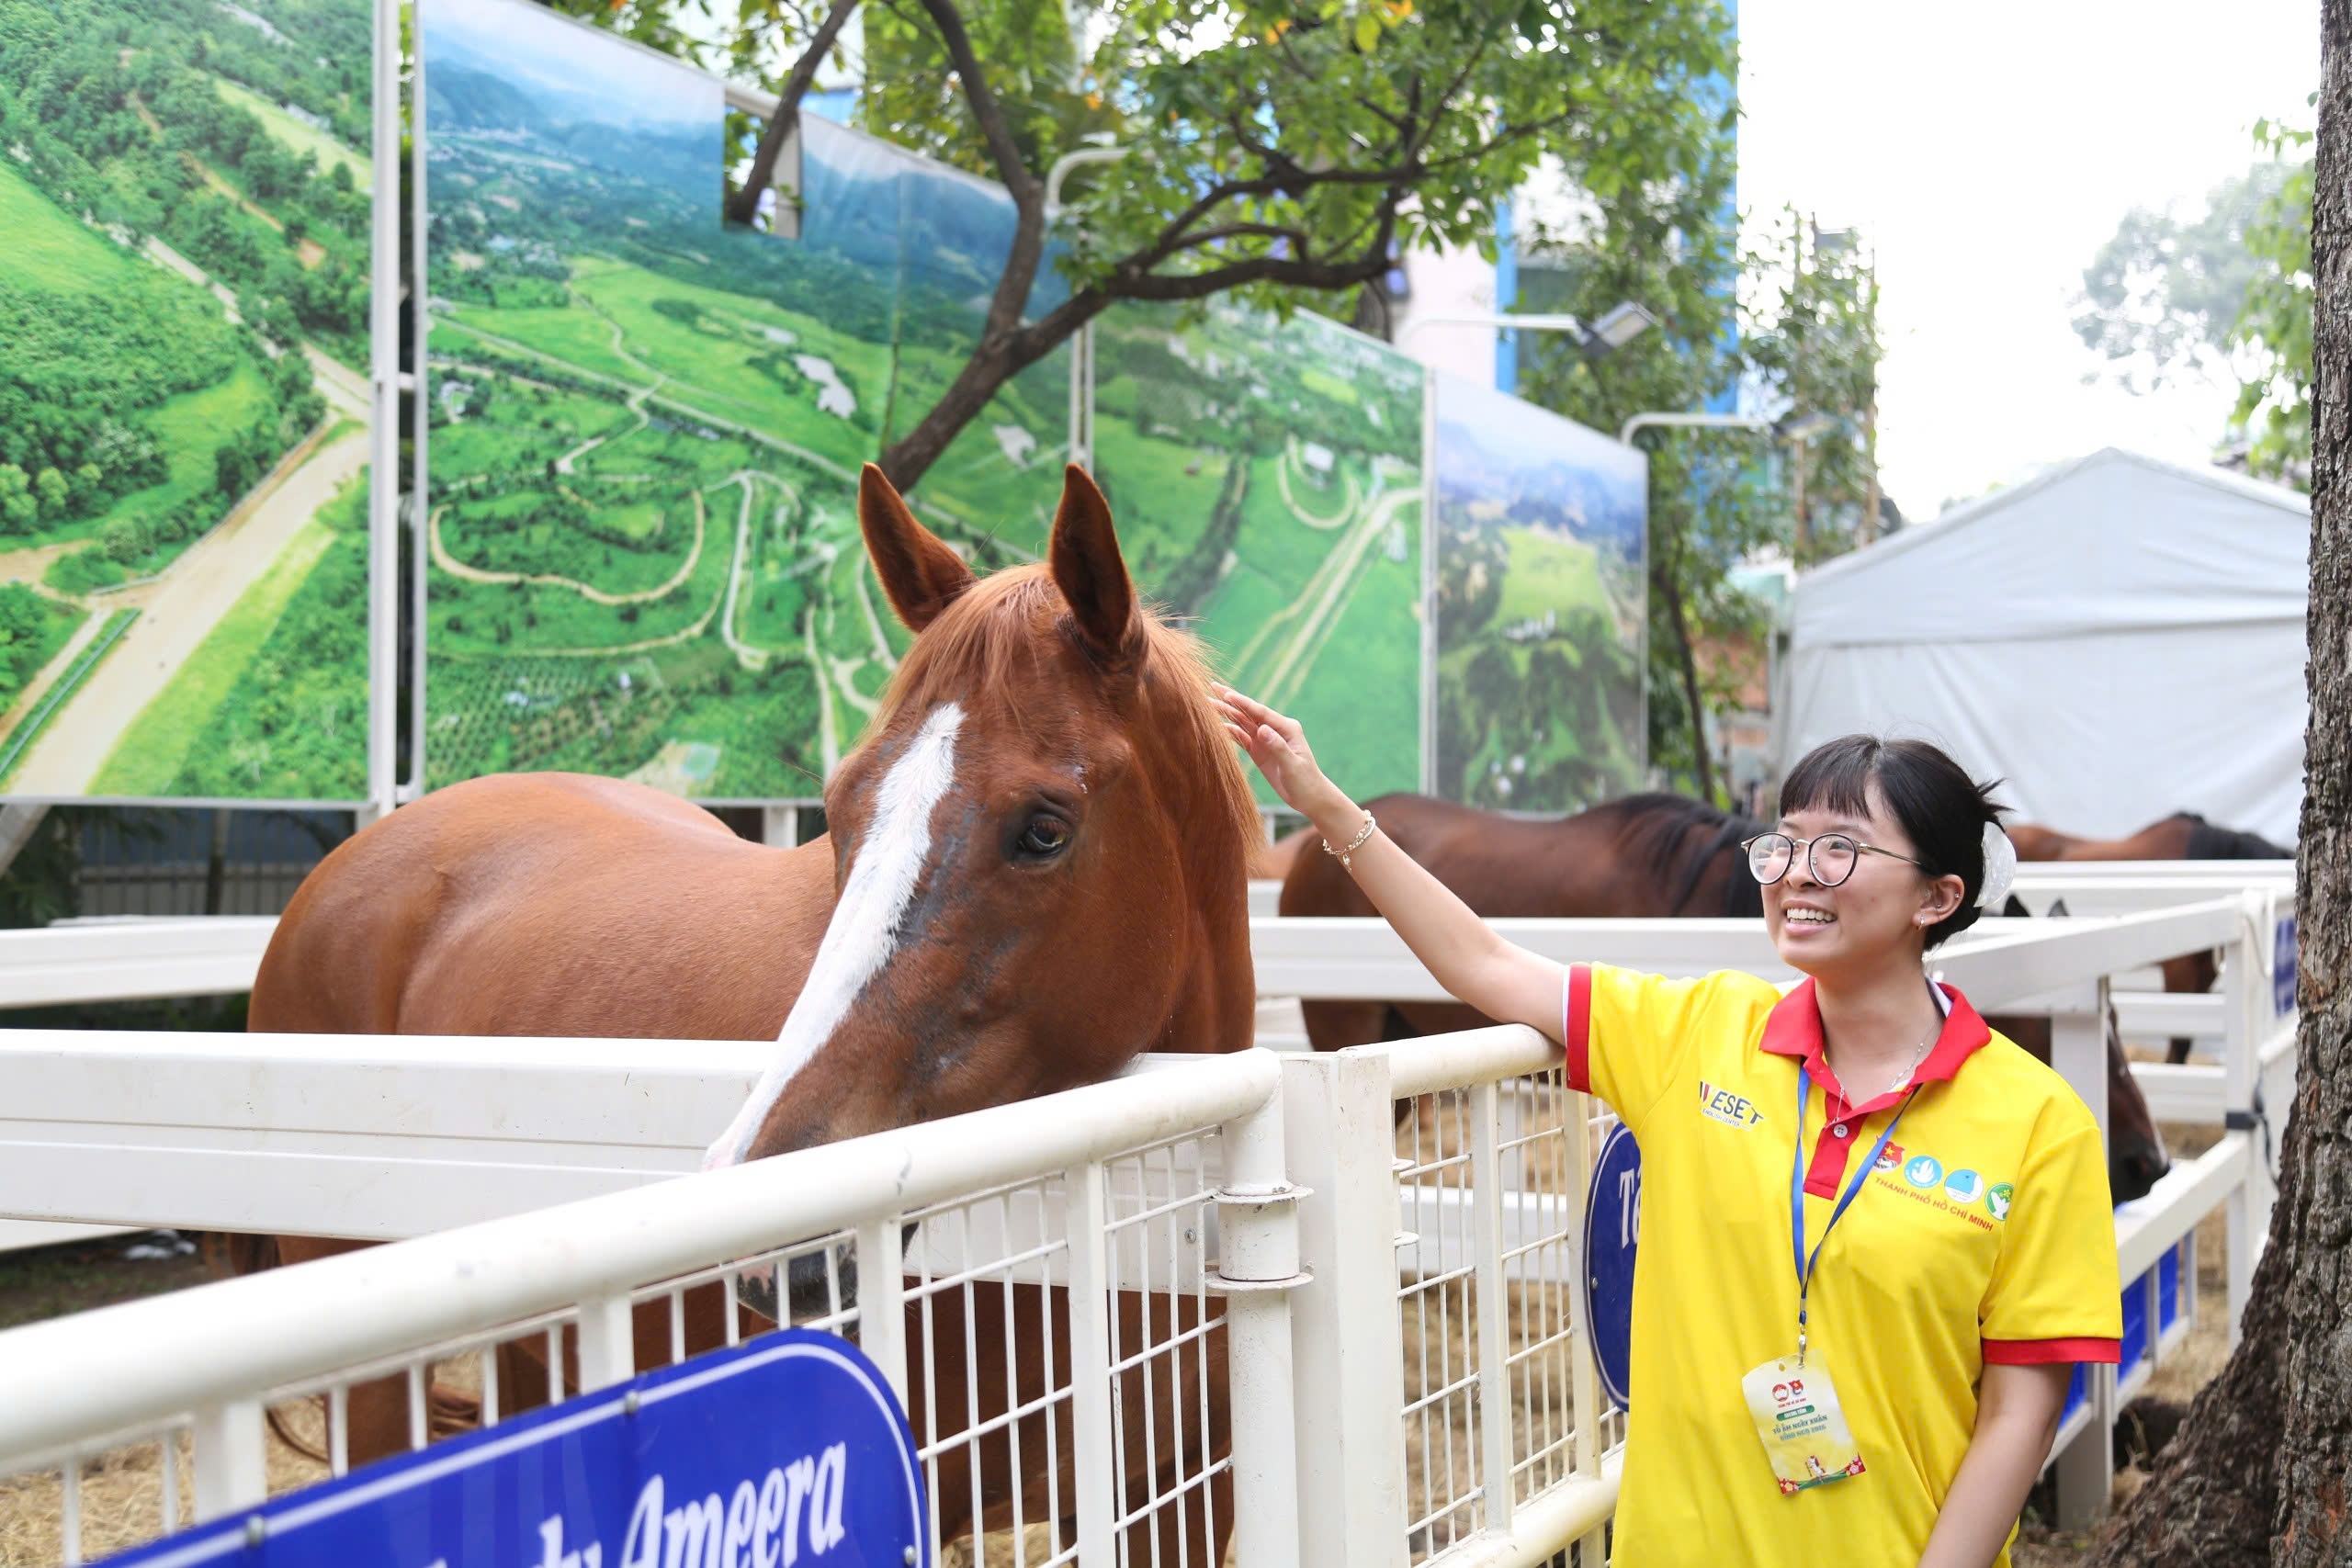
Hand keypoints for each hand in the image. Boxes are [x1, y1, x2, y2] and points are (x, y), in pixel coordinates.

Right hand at [1213, 685, 1347, 823]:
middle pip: (1248, 713)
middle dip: (1230, 701)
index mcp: (1286, 727)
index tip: (1226, 694)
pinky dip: (1229, 731)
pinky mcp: (1259, 750)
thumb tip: (1262, 729)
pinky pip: (1241, 737)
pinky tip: (1216, 725)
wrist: (1309, 797)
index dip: (1242, 703)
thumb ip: (1278, 747)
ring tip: (1207, 704)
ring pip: (1242, 723)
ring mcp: (1265, 739)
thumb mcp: (1292, 765)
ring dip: (1226, 714)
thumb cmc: (1305, 780)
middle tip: (1211, 687)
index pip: (1260, 712)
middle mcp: (1274, 729)